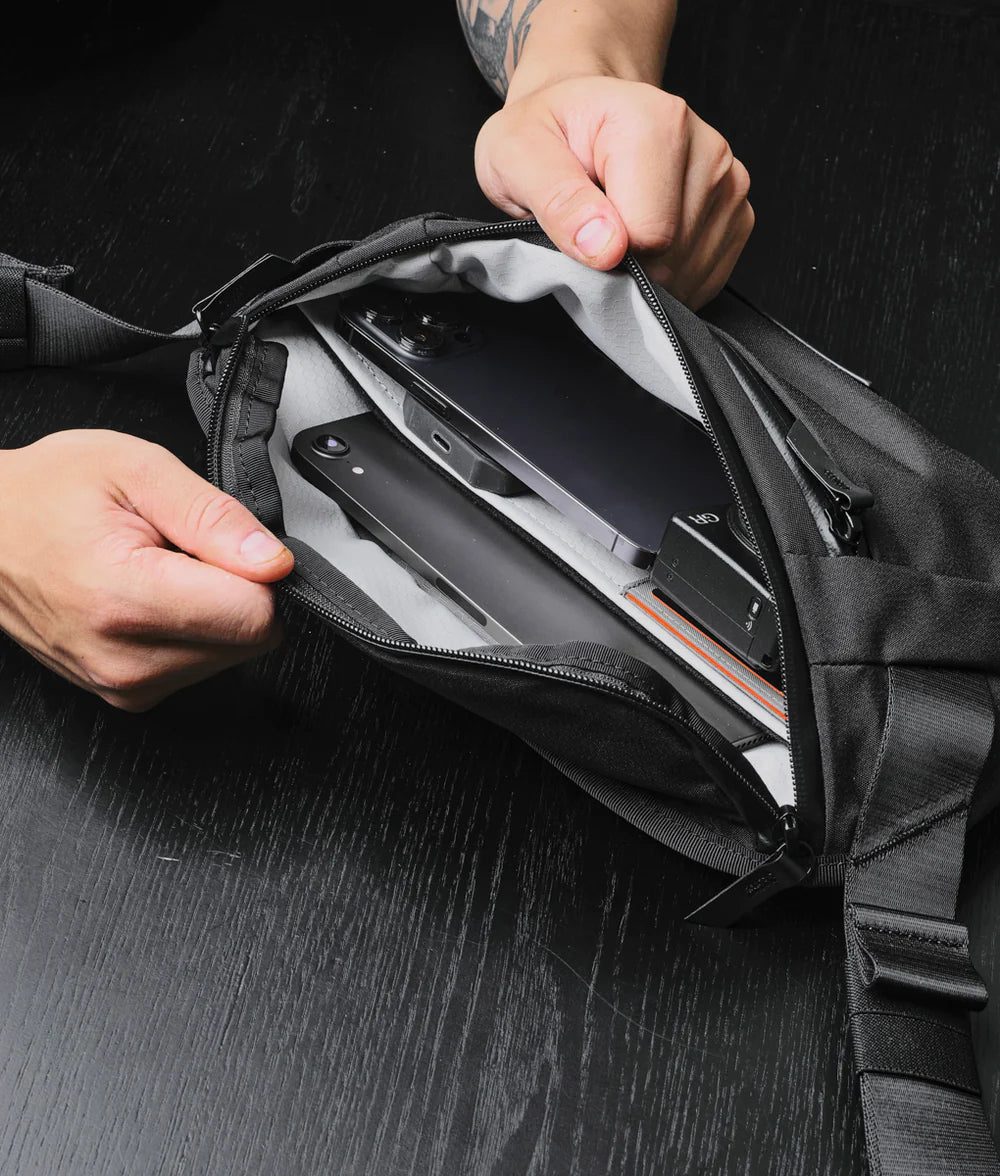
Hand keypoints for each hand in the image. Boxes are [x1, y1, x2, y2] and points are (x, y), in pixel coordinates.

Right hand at [0, 429, 293, 710]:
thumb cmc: (44, 496)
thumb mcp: (136, 471)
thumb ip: (215, 518)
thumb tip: (273, 561)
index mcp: (127, 599)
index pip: (256, 617)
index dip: (259, 573)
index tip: (227, 546)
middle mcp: (125, 659)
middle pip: (250, 641)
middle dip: (236, 590)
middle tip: (181, 552)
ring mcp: (123, 684)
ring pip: (232, 655)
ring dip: (213, 611)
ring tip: (158, 570)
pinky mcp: (126, 693)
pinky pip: (200, 664)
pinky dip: (191, 630)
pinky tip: (150, 597)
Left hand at [475, 76, 753, 308]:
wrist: (580, 117)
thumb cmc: (547, 133)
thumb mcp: (515, 154)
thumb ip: (555, 199)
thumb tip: (605, 248)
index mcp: (658, 122)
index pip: (649, 236)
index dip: (604, 254)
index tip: (576, 230)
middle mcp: (708, 149)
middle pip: (671, 260)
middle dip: (623, 268)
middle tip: (588, 232)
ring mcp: (729, 183)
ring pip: (688, 276)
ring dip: (644, 276)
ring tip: (613, 232)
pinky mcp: (737, 214)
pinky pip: (703, 278)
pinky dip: (667, 280)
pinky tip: (640, 247)